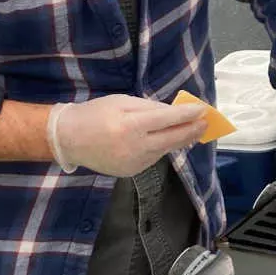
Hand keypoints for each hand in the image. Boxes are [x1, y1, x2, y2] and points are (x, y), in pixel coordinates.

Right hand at [50, 95, 208, 176]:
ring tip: (190, 129)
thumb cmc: (95, 114)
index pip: (167, 120)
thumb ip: (149, 107)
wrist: (69, 140)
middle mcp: (134, 147)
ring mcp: (134, 163)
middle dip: (192, 130)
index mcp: (130, 125)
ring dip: (178, 139)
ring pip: (165, 150)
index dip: (187, 114)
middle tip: (206, 123)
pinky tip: (161, 140)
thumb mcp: (121, 101)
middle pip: (172, 139)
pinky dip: (160, 148)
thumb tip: (174, 112)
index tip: (202, 109)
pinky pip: (153, 158)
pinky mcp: (131, 173)